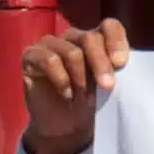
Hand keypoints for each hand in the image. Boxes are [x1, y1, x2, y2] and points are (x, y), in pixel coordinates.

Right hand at [21, 19, 129, 153]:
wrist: (63, 127)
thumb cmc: (89, 103)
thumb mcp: (107, 85)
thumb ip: (113, 69)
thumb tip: (122, 62)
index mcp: (96, 39)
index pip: (109, 26)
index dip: (116, 42)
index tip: (121, 64)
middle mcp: (73, 37)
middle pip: (89, 39)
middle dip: (101, 64)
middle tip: (108, 87)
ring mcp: (50, 44)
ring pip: (71, 52)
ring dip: (81, 78)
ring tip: (86, 98)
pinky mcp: (31, 55)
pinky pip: (49, 60)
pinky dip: (61, 80)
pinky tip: (67, 95)